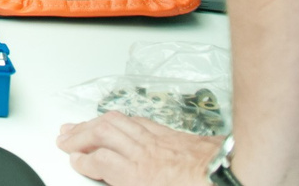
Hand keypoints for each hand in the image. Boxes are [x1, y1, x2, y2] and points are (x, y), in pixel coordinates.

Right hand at [56, 113, 219, 185]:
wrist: (234, 175)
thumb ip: (134, 184)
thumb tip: (121, 179)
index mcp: (139, 175)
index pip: (100, 161)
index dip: (82, 160)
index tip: (74, 160)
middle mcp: (144, 152)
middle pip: (102, 134)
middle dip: (79, 135)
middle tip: (65, 138)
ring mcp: (157, 139)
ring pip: (117, 122)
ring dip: (94, 122)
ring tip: (81, 124)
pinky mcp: (172, 133)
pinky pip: (138, 120)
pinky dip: (120, 119)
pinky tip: (117, 119)